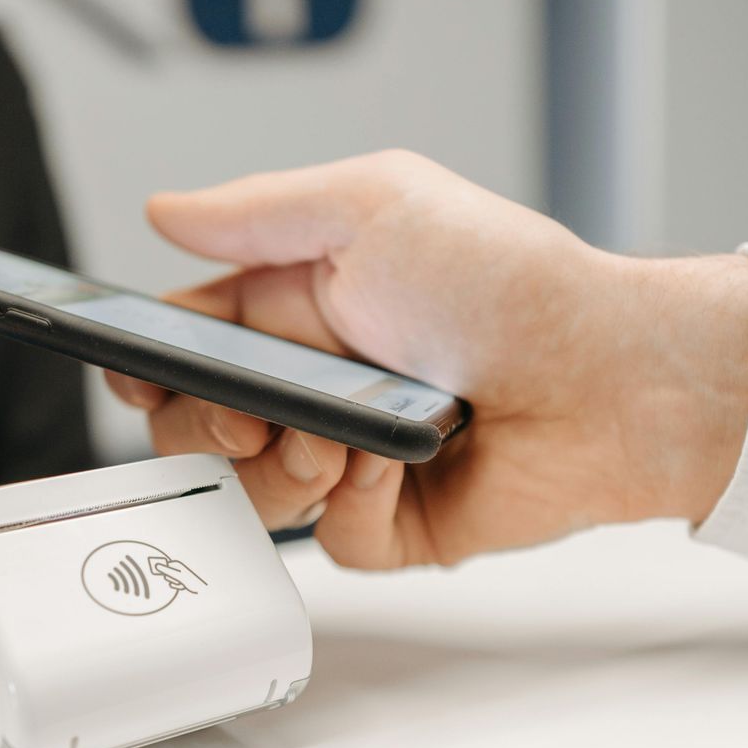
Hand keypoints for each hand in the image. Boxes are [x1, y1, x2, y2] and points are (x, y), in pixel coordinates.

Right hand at [107, 150, 747, 568]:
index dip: (153, 366)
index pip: (189, 346)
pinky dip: (352, 505)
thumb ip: (255, 213)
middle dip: (208, 427)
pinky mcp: (391, 524)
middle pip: (201, 430)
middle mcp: (320, 386)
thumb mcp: (372, 205)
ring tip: (346, 435)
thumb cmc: (508, 282)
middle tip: (250, 416)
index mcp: (301, 308)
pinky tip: (396, 464)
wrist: (604, 377)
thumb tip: (166, 213)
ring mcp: (352, 458)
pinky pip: (328, 542)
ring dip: (286, 466)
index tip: (143, 374)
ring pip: (253, 494)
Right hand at [147, 555, 204, 592]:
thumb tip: (156, 565)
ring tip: (181, 583)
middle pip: (166, 573)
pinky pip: (174, 584)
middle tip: (176, 579)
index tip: (155, 569)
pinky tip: (183, 586)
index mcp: (177, 564)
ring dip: (174, 583)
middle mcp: (178, 568)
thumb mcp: (176, 575)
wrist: (200, 589)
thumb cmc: (190, 580)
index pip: (164, 565)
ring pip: (170, 579)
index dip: (162, 569)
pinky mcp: (181, 581)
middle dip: (170, 577)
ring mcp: (180, 575)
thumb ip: (165, 570)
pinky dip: (178, 586)